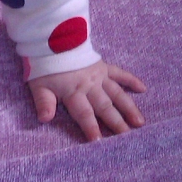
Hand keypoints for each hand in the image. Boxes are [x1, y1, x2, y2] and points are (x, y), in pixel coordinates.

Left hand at [28, 61, 145, 140]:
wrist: (51, 40)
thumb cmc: (44, 67)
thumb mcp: (38, 86)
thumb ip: (44, 103)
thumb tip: (45, 119)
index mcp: (73, 92)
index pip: (84, 113)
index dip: (91, 127)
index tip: (99, 141)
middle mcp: (90, 86)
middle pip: (104, 106)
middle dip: (116, 122)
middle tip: (127, 137)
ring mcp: (99, 76)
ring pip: (116, 94)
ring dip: (128, 107)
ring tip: (140, 122)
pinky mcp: (104, 67)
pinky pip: (120, 73)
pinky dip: (131, 80)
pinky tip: (143, 89)